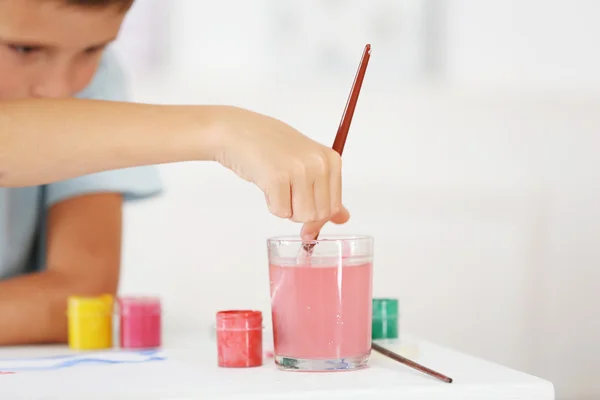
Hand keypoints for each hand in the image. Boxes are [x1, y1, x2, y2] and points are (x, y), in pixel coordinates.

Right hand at [212, 106, 349, 235]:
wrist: (237, 131)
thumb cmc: (270, 146)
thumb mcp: (305, 164)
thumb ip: (325, 192)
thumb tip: (343, 218)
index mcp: (331, 159)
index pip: (334, 206)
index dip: (316, 215)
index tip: (301, 206)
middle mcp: (319, 164)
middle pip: (318, 215)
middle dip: (300, 212)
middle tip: (286, 191)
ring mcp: (299, 170)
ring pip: (301, 216)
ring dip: (286, 209)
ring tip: (277, 186)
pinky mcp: (277, 178)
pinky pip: (280, 212)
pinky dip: (271, 205)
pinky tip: (266, 184)